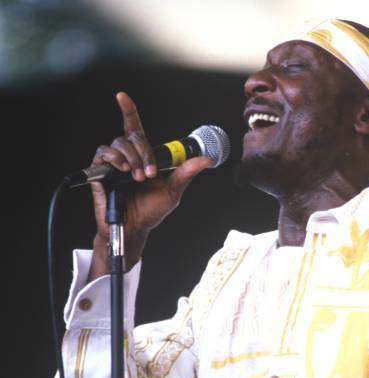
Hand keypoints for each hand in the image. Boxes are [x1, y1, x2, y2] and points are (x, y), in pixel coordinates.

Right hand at [88, 92, 210, 278]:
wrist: (135, 228)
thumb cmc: (152, 211)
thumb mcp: (174, 190)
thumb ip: (186, 173)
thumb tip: (206, 160)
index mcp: (143, 156)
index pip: (133, 127)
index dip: (128, 110)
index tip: (122, 97)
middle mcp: (127, 156)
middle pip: (132, 135)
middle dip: (143, 152)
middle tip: (149, 174)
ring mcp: (113, 163)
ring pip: (119, 143)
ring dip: (131, 158)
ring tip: (136, 177)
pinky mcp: (101, 171)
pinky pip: (104, 153)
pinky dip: (115, 159)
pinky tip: (122, 171)